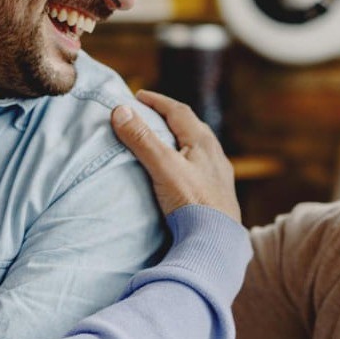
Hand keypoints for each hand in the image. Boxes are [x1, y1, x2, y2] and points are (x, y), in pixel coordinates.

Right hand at [110, 90, 240, 223]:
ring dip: (180, 139)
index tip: (138, 96)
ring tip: (164, 141)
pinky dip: (186, 160)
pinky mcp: (219, 195)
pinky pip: (201, 167)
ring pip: (198, 148)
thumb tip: (120, 110)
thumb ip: (142, 139)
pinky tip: (182, 173)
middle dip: (169, 117)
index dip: (158, 101)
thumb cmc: (192, 203)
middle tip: (150, 114)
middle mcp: (215, 155)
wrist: (217, 242)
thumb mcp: (163, 167)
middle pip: (191, 126)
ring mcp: (220, 176)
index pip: (178, 111)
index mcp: (203, 142)